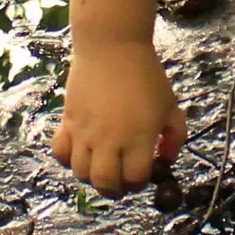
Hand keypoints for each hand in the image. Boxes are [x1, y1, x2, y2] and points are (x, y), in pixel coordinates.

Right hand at [51, 38, 186, 195]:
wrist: (112, 46)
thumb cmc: (145, 74)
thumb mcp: (171, 106)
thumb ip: (175, 137)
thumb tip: (166, 159)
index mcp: (138, 139)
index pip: (135, 179)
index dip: (140, 183)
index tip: (143, 173)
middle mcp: (110, 140)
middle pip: (105, 184)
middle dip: (115, 189)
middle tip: (121, 180)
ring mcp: (86, 132)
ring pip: (81, 172)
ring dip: (92, 175)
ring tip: (101, 164)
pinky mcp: (68, 120)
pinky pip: (60, 152)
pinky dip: (68, 158)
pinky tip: (80, 149)